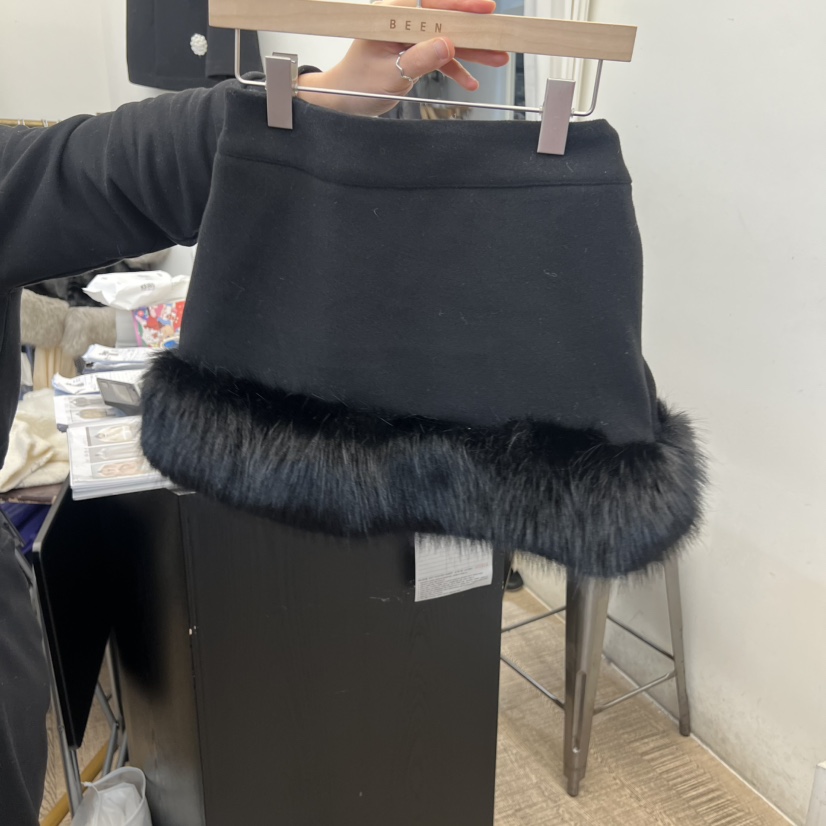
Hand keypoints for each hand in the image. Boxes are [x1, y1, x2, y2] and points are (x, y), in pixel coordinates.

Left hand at [297, 0, 509, 115]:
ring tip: (499, 58)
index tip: (486, 7)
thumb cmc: (357, 84)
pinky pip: (439, 57)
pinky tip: (471, 82)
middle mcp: (403, 21)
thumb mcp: (390, 74)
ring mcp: (410, 37)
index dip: (461, 3)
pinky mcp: (414, 53)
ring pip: (448, 39)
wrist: (343, 100)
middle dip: (475, 28)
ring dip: (473, 51)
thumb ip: (419, 59)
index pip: (432, 3)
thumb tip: (448, 45)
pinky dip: (455, 70)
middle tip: (500, 33)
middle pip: (446, 19)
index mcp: (392, 15)